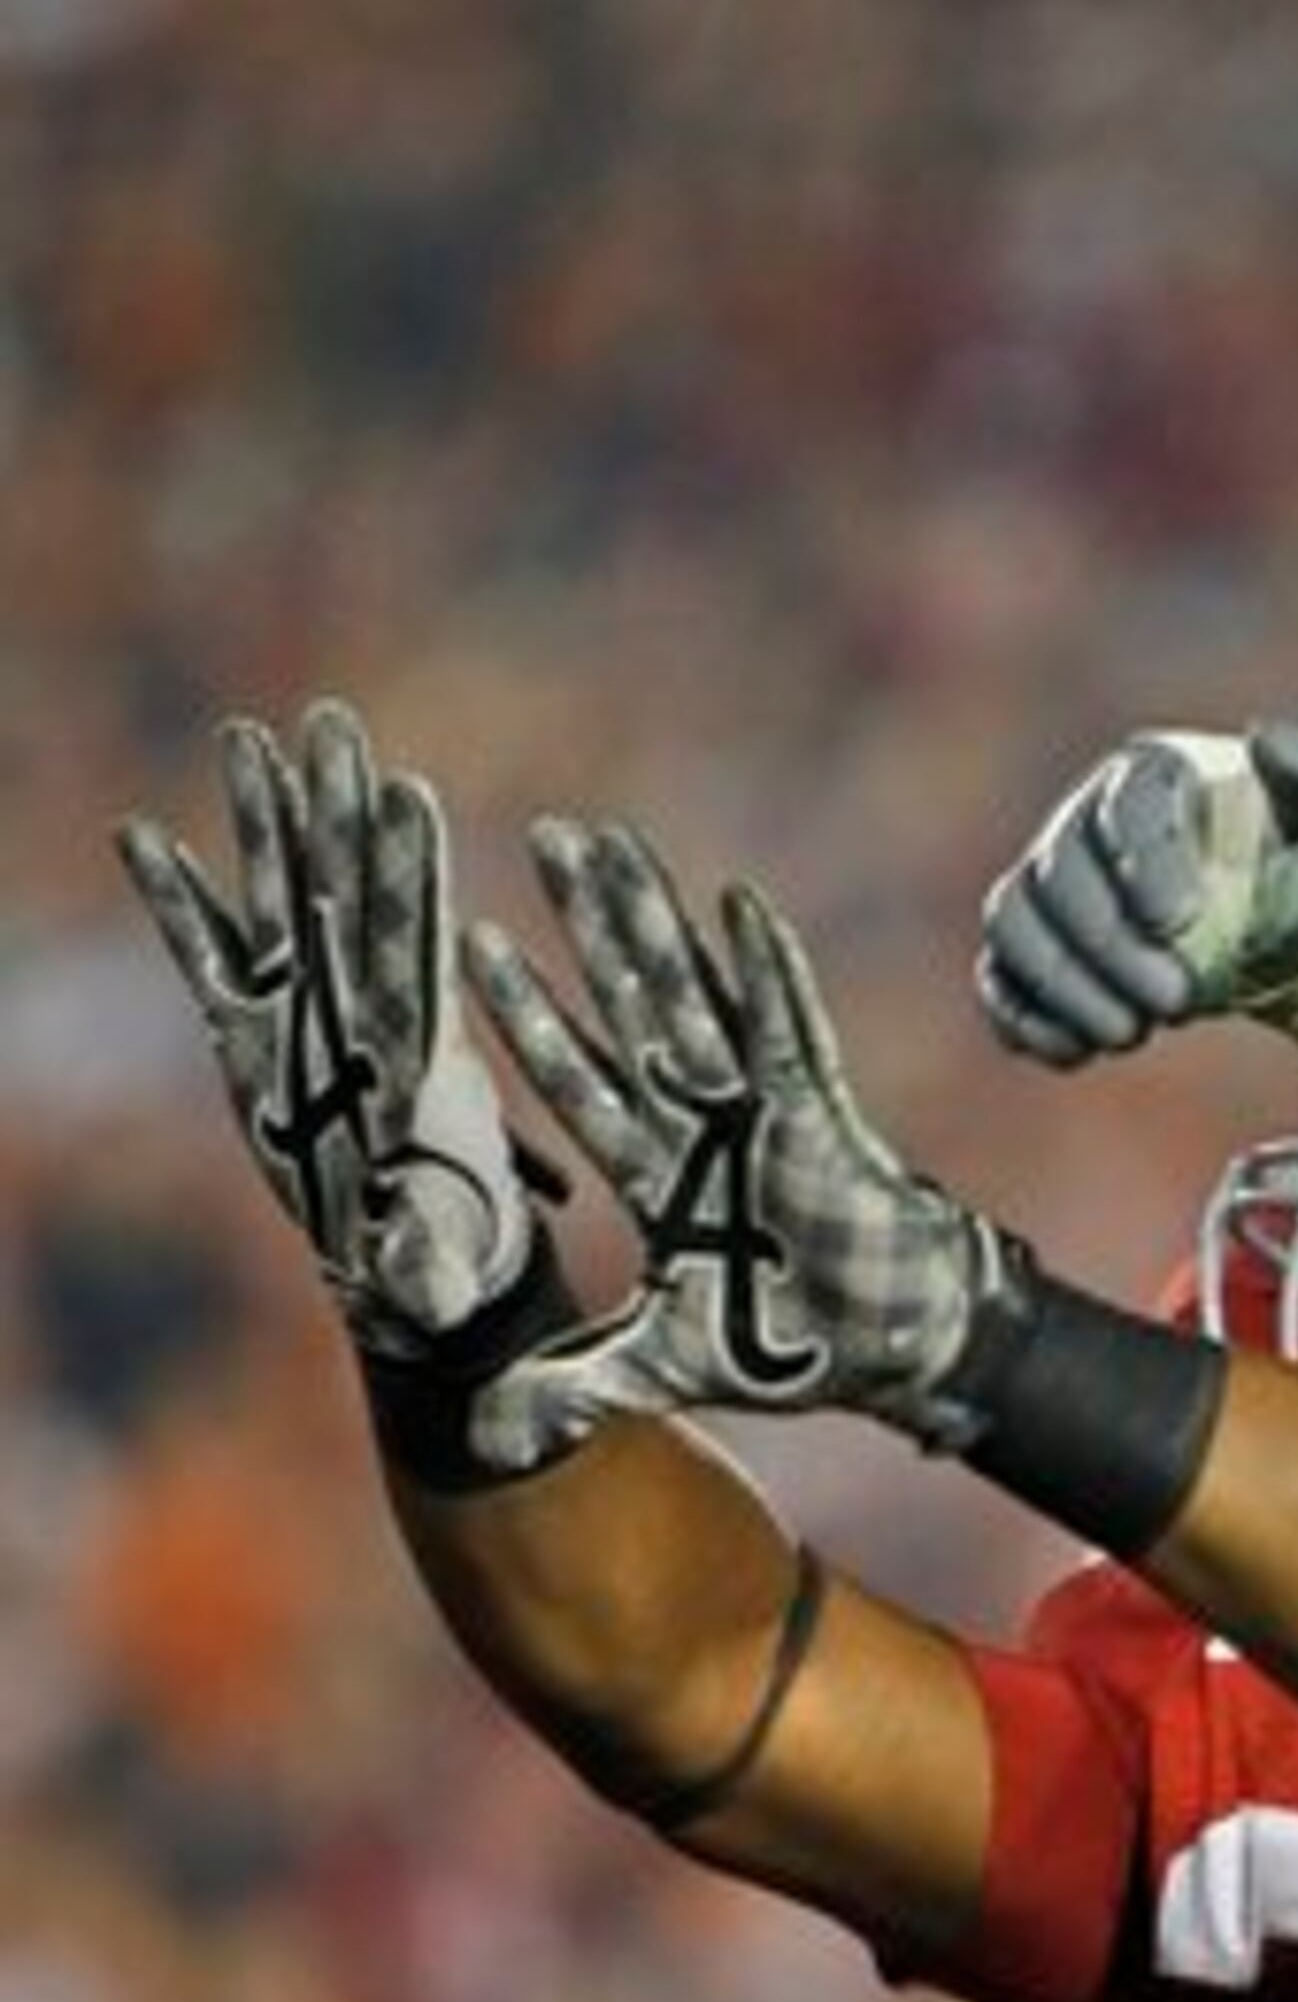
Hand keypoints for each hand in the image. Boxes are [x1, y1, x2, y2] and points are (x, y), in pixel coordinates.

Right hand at [116, 700, 540, 1349]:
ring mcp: (307, 1025)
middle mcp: (363, 1027)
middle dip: (340, 812)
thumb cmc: (453, 1282)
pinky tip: (139, 832)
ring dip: (268, 823)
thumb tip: (420, 1278)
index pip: (420, 955)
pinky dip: (177, 899)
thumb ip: (426, 1271)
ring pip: (285, 906)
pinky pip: (208, 958)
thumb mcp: (442, 1280)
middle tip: (333, 718)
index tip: (414, 798)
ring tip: (251, 733)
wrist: (427, 1284)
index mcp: (422, 1072)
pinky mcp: (253, 1044)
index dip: (412, 879)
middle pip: (354, 898)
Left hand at [466, 816, 1016, 1469]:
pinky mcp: (818, 1115)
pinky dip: (763, 970)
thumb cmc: (789, 1345)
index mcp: (661, 1170)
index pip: (576, 1081)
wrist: (893, 1350)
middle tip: (546, 836)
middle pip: (632, 1003)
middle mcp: (703, 1121)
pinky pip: (786, 1029)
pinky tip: (735, 905)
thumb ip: (574, 1383)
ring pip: (694, 996)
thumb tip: (480, 1433)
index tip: (466, 948)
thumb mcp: (658, 1364)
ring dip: (651, 921)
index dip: (524, 1019)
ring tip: (610, 842)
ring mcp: (761, 1109)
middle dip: (589, 923)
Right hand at [975, 718, 1297, 1072]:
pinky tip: (1073, 1052)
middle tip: (1175, 1002)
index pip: (1128, 807)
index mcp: (1161, 772)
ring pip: (1017, 923)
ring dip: (1062, 985)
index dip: (1145, 864)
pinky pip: (1004, 976)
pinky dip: (1025, 1016)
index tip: (1182, 924)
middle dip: (1108, 944)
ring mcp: (1059, 885)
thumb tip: (1269, 739)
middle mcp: (1090, 819)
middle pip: (1061, 872)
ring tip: (1129, 1034)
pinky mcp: (1047, 948)